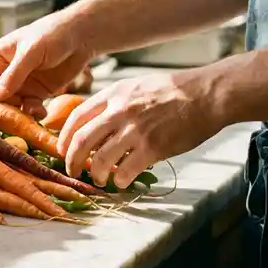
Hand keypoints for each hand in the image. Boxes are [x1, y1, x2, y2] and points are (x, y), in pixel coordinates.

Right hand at [0, 13, 94, 120]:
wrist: (82, 36)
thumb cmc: (52, 34)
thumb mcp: (31, 52)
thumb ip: (13, 75)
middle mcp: (4, 74)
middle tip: (2, 127)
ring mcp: (20, 85)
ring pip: (9, 108)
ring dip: (16, 117)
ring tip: (27, 119)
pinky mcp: (37, 94)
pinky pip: (28, 110)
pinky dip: (32, 115)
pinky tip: (41, 113)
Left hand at [56, 70, 223, 188]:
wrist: (206, 95)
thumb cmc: (173, 91)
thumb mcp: (136, 86)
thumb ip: (115, 102)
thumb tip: (97, 123)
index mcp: (114, 94)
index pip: (77, 116)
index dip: (64, 136)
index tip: (61, 149)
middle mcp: (119, 111)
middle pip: (81, 140)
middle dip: (72, 160)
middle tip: (72, 170)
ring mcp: (135, 130)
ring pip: (100, 159)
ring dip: (95, 174)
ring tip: (99, 179)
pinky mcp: (153, 147)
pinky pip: (126, 171)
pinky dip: (120, 180)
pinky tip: (122, 181)